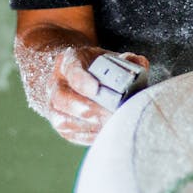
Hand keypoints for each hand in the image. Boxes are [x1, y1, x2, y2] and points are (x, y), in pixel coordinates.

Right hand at [31, 44, 148, 145]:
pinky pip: (71, 134)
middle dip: (91, 108)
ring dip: (91, 125)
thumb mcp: (107, 57)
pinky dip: (90, 135)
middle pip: (63, 98)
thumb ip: (126, 60)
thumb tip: (139, 64)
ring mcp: (53, 105)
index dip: (82, 80)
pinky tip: (107, 132)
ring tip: (113, 124)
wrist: (71, 76)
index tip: (97, 89)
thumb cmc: (95, 67)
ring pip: (65, 120)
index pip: (71, 70)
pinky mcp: (59, 124)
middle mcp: (56, 83)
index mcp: (68, 61)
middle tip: (114, 113)